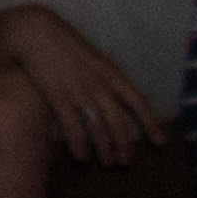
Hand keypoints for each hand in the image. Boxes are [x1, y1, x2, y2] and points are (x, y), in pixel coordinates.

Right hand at [1, 6, 171, 163]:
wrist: (36, 33)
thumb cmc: (65, 45)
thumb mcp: (95, 58)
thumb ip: (107, 78)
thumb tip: (119, 97)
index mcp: (112, 74)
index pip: (139, 103)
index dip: (151, 124)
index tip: (160, 143)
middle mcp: (100, 85)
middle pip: (119, 121)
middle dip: (125, 144)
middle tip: (126, 162)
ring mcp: (80, 92)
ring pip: (99, 128)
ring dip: (105, 149)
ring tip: (107, 163)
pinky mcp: (58, 97)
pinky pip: (72, 127)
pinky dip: (78, 145)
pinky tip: (81, 157)